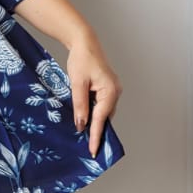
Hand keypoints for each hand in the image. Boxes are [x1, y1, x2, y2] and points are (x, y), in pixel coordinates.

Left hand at [64, 29, 122, 158]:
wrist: (84, 42)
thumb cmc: (81, 59)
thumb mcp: (77, 84)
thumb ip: (79, 105)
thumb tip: (81, 125)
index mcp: (110, 91)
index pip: (101, 119)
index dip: (96, 136)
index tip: (93, 150)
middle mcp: (115, 92)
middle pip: (105, 117)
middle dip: (96, 131)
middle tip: (88, 147)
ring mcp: (113, 89)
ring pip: (103, 111)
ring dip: (95, 121)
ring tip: (84, 135)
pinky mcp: (108, 87)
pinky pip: (102, 104)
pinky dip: (94, 112)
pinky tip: (86, 118)